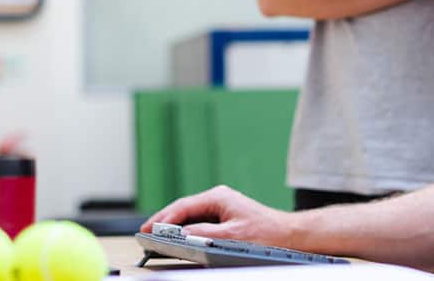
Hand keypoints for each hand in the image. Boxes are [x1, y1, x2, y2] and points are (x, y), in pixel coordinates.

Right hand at [140, 185, 296, 245]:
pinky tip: (177, 236)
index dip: (164, 218)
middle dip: (164, 219)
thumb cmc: (266, 232)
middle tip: (145, 231)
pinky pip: (198, 220)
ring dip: (173, 224)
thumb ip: (206, 234)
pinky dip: (185, 227)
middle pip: (183, 208)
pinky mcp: (224, 215)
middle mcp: (218, 198)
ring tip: (156, 234)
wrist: (287, 234)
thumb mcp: (232, 236)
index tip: (149, 227)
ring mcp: (220, 206)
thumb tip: (183, 233)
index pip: (184, 205)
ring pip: (190, 214)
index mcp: (218, 197)